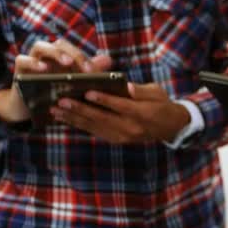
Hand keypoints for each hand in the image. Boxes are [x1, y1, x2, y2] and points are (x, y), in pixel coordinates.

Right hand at [0, 39, 111, 122]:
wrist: (31, 108)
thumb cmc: (55, 92)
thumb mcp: (74, 84)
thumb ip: (89, 71)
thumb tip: (108, 59)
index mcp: (61, 56)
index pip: (74, 49)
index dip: (84, 57)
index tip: (92, 71)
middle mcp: (47, 55)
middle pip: (60, 44)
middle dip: (74, 54)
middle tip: (85, 69)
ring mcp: (32, 59)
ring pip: (40, 46)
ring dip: (54, 53)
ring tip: (67, 63)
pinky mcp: (19, 69)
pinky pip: (22, 59)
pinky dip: (33, 62)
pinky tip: (43, 68)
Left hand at [51, 83, 190, 143]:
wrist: (170, 127)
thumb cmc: (162, 104)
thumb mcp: (157, 92)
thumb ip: (141, 91)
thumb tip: (127, 87)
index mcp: (143, 113)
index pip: (120, 105)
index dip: (103, 99)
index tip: (87, 92)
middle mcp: (131, 127)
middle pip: (102, 118)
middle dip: (80, 109)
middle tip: (62, 101)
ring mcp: (123, 136)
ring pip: (95, 127)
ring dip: (75, 119)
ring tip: (57, 111)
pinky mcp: (117, 140)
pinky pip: (96, 132)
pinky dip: (81, 125)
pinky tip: (67, 119)